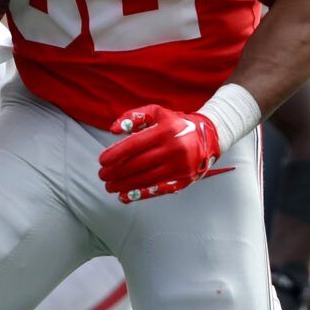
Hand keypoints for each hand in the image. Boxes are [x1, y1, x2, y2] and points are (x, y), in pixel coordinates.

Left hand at [97, 104, 221, 202]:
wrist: (208, 136)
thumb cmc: (176, 124)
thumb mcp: (157, 112)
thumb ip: (134, 117)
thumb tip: (114, 129)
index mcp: (166, 130)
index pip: (135, 145)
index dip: (116, 154)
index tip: (102, 160)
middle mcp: (175, 148)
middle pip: (138, 164)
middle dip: (116, 171)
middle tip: (102, 175)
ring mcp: (180, 166)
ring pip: (146, 179)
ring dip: (124, 184)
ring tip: (109, 186)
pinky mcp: (184, 179)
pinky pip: (158, 189)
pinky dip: (140, 194)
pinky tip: (125, 196)